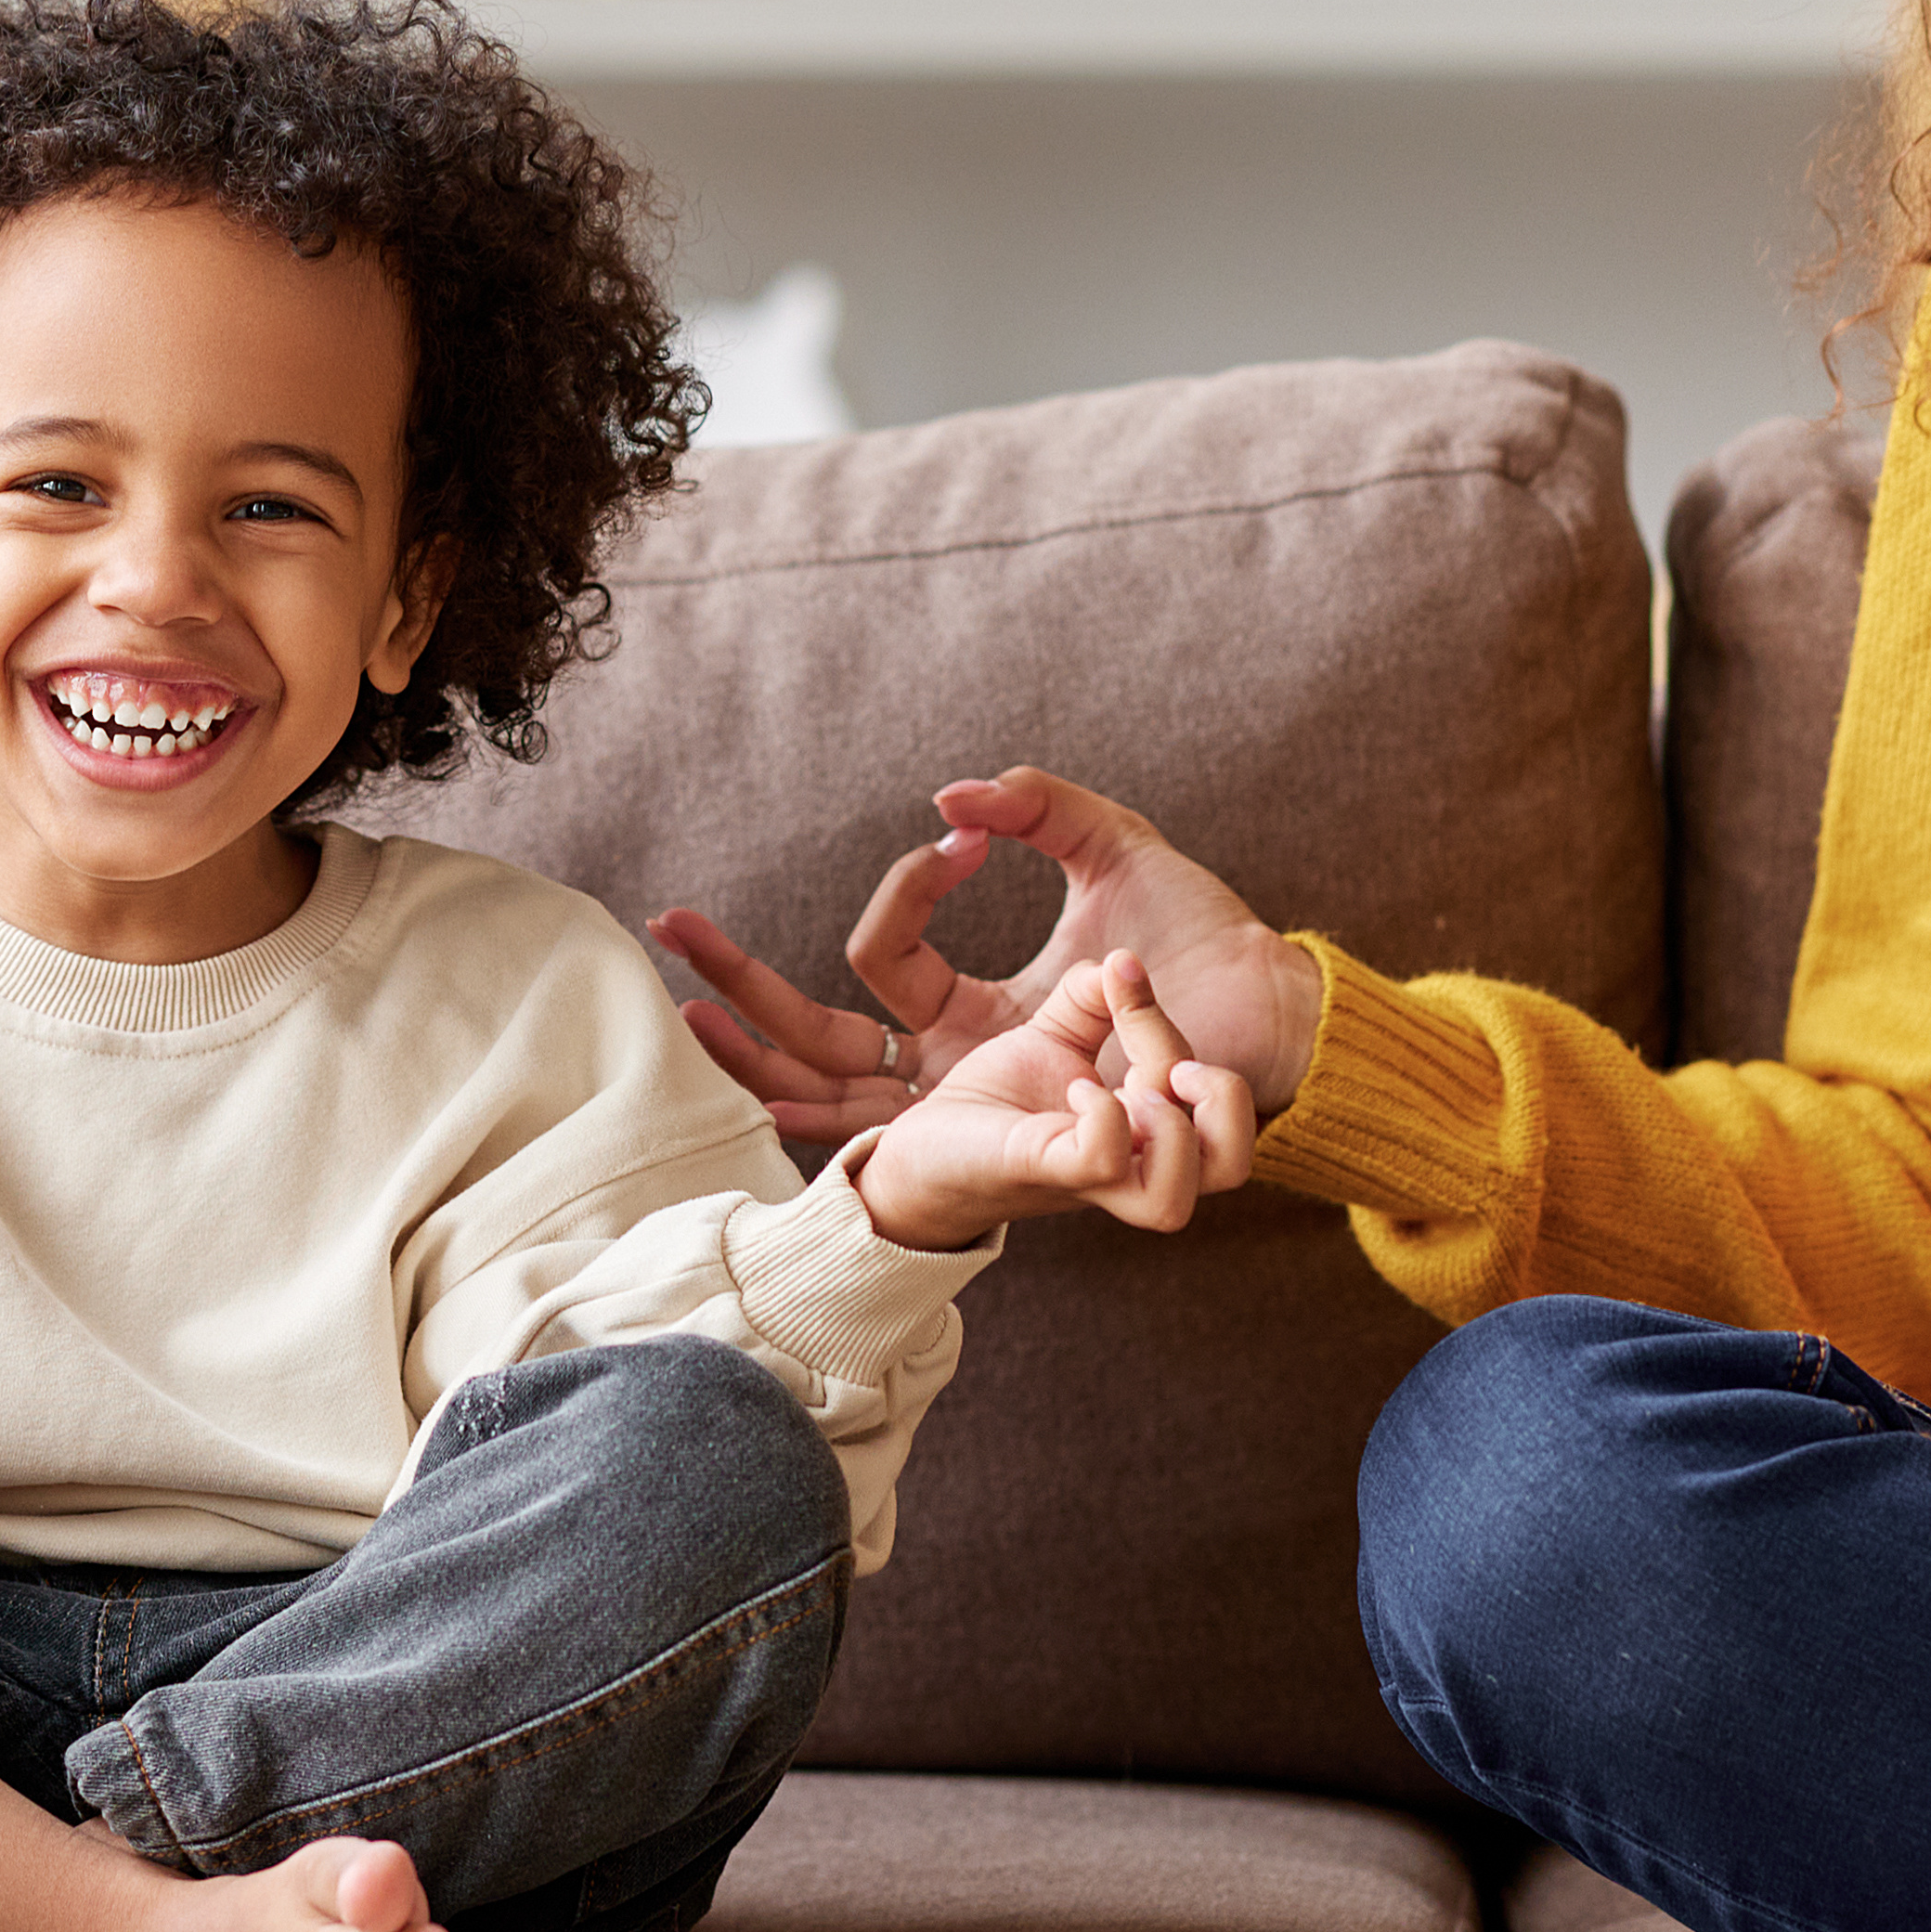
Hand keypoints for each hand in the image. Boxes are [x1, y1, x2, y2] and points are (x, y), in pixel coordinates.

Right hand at [656, 768, 1323, 1156]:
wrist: (1260, 1018)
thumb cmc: (1195, 946)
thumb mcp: (1113, 851)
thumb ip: (1038, 805)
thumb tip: (953, 792)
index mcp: (974, 1012)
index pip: (885, 956)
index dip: (904, 890)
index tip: (959, 839)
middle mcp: (953, 1068)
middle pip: (815, 1034)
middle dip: (740, 983)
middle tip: (670, 927)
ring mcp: (962, 1110)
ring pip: (826, 1088)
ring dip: (751, 1049)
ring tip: (686, 1009)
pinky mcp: (991, 1140)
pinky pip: (880, 1139)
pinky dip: (816, 1118)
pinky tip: (762, 1096)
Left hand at [846, 956, 1264, 1250]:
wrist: (916, 1155)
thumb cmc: (992, 1105)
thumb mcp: (1052, 1040)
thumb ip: (1092, 999)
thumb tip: (1121, 964)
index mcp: (1141, 1135)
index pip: (1213, 1102)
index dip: (1182, 1029)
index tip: (1124, 971)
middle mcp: (1126, 1167)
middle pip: (1226, 1163)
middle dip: (1223, 1098)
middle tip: (1176, 1063)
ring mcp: (1083, 1176)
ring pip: (1173, 1202)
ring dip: (1175, 1133)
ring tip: (1138, 1087)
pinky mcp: (1034, 1166)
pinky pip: (1098, 1160)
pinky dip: (1102, 1117)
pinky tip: (1074, 1085)